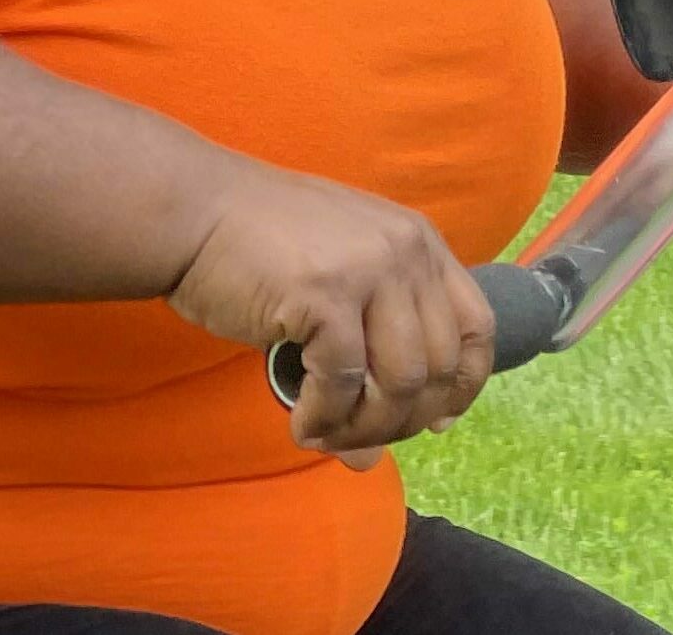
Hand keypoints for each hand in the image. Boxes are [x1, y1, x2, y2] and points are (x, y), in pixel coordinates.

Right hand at [167, 160, 494, 469]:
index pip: (477, 326)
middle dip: (402, 421)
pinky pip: (344, 384)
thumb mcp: (333, 287)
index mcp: (418, 240)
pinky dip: (324, 418)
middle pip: (441, 368)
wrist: (195, 211)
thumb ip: (366, 358)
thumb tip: (369, 461)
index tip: (434, 421)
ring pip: (400, 384)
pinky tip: (300, 421)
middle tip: (355, 436)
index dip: (464, 386)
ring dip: (364, 428)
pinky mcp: (326, 294)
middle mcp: (406, 249)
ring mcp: (369, 268)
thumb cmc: (259, 247)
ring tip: (324, 432)